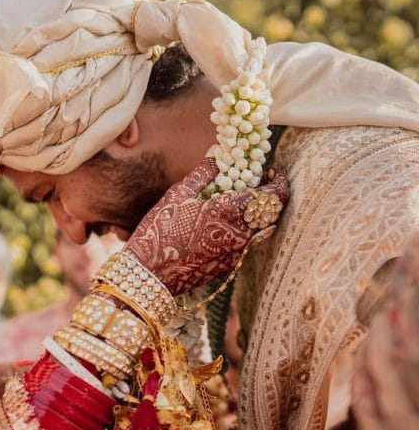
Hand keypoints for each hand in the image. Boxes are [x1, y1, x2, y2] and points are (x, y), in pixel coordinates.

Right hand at [124, 158, 289, 295]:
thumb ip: (202, 173)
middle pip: (272, 212)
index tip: (268, 173)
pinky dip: (240, 231)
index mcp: (231, 211)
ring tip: (233, 206)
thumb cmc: (160, 232)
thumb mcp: (177, 196)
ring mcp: (238, 253)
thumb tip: (216, 154)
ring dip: (254, 215)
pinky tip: (218, 227)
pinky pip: (245, 244)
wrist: (150, 275)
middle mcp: (242, 233)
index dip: (277, 181)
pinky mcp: (231, 267)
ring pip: (260, 229)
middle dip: (267, 197)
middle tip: (252, 187)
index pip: (275, 195)